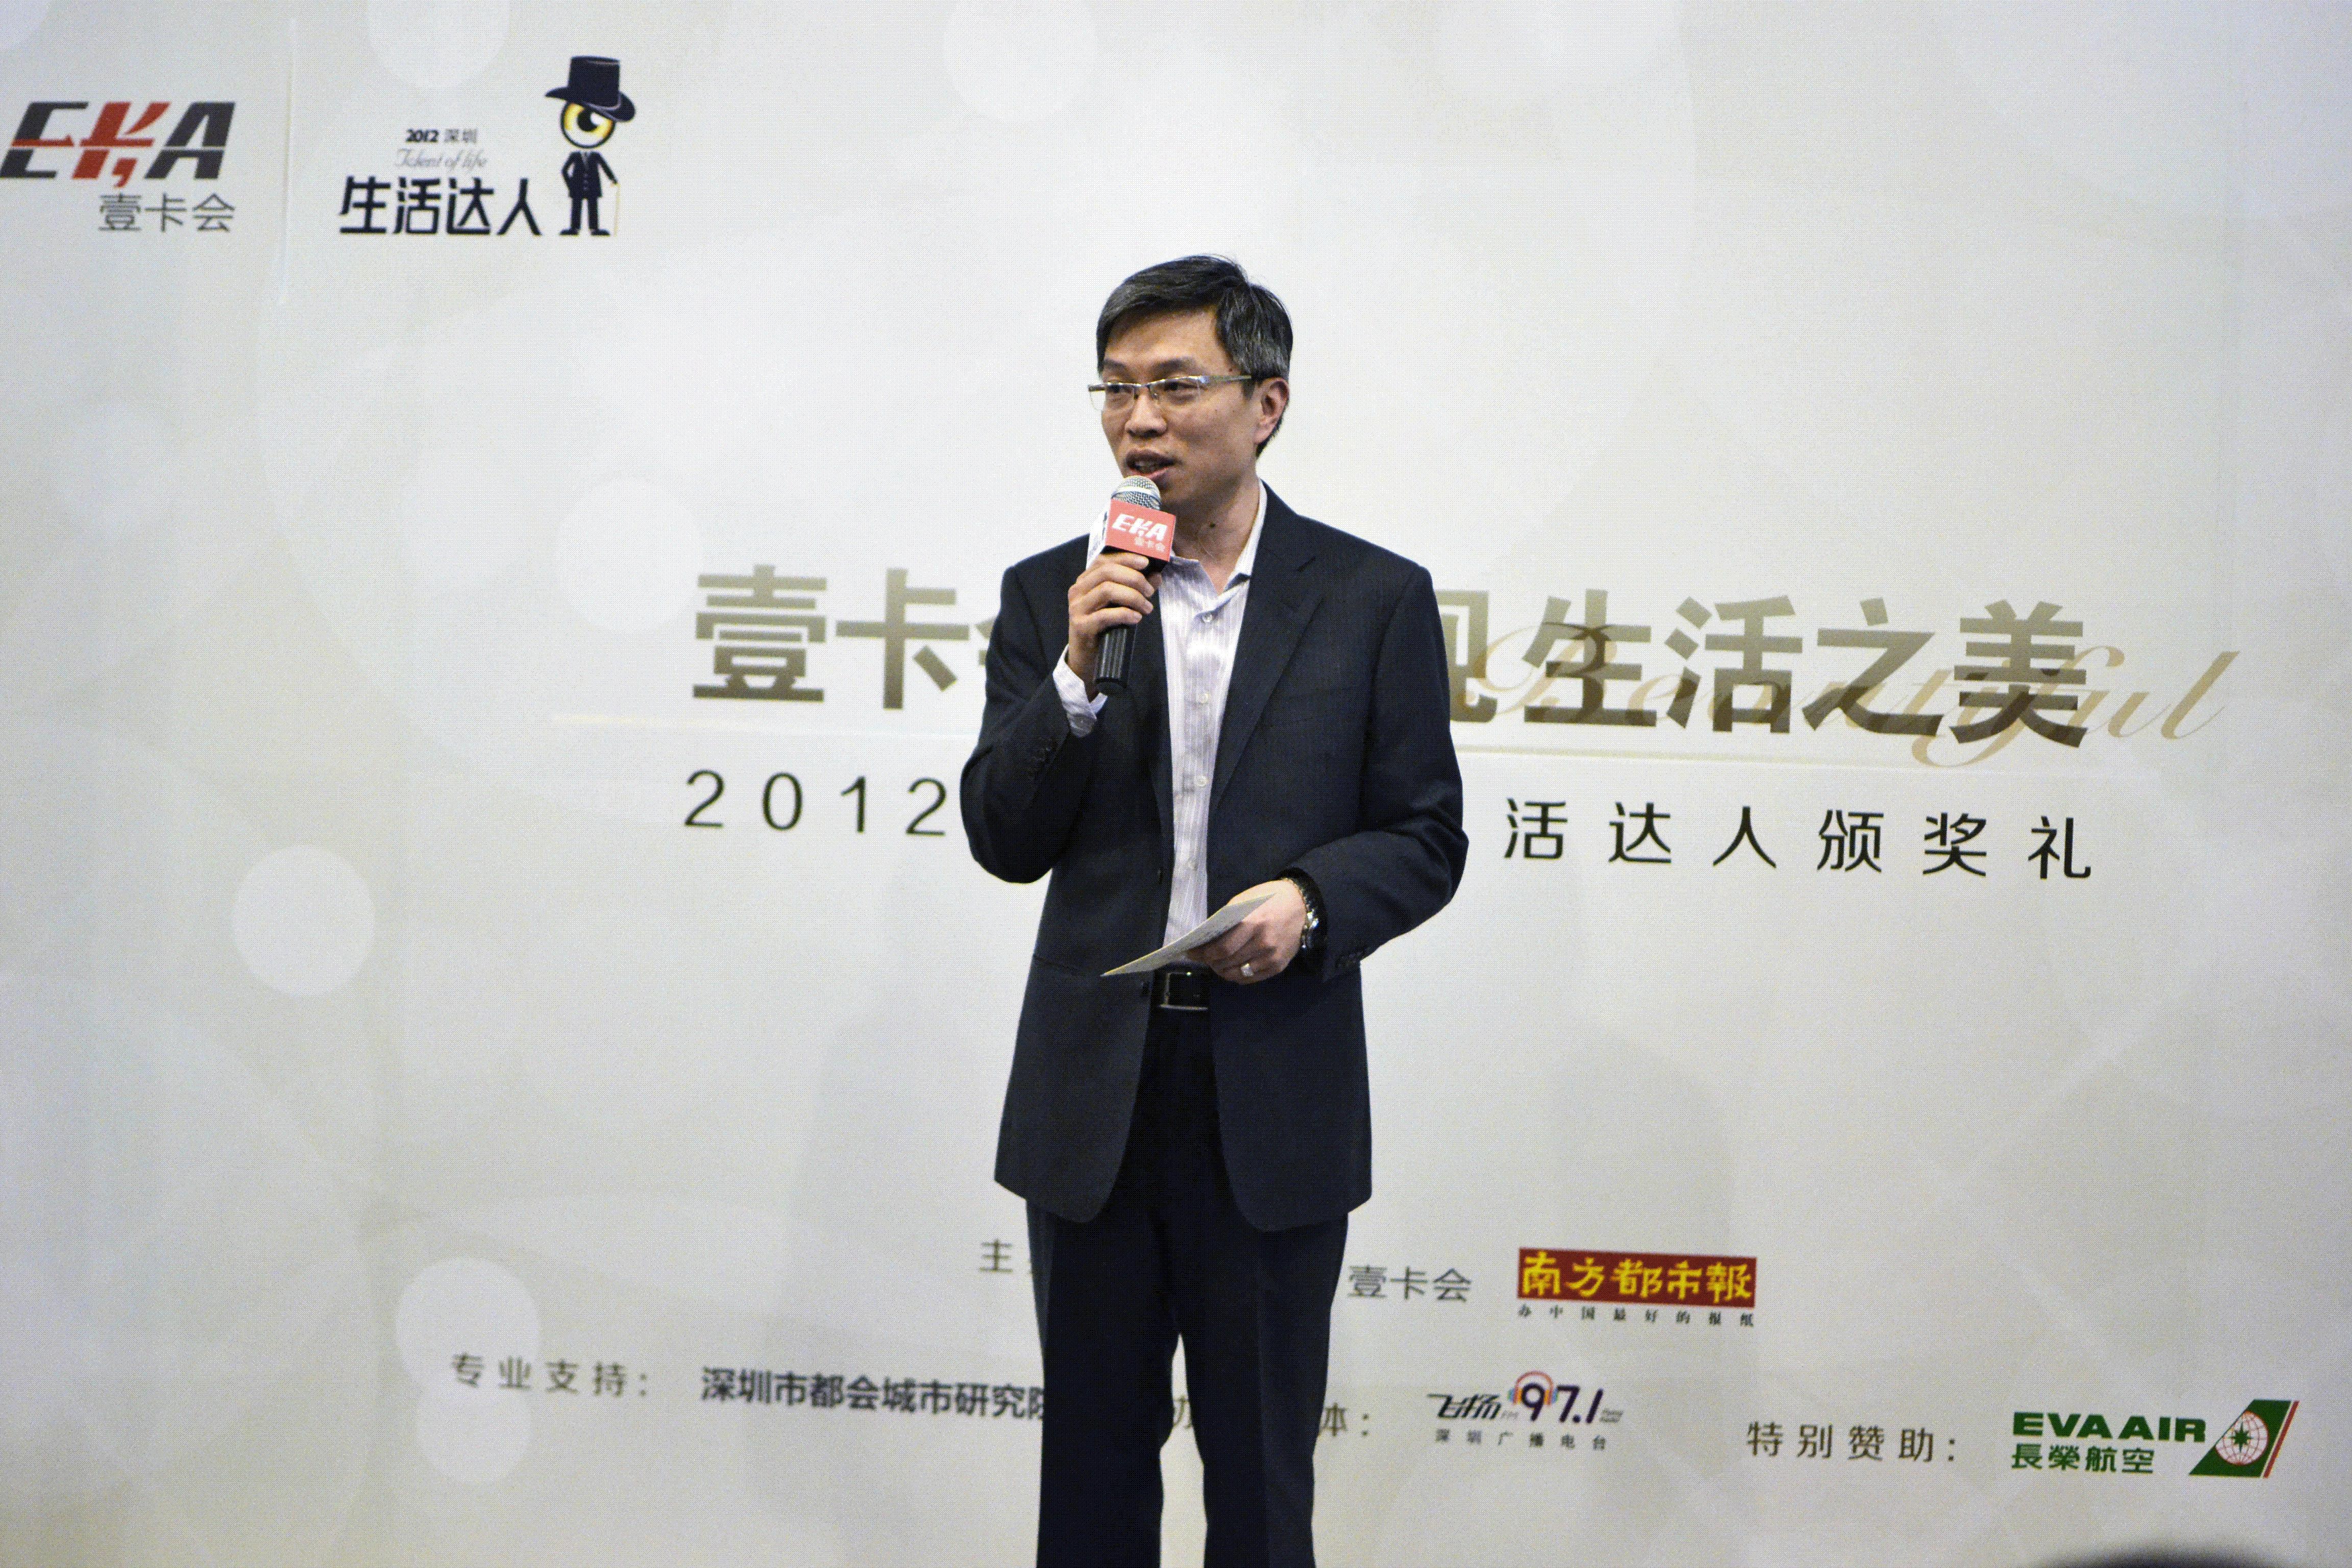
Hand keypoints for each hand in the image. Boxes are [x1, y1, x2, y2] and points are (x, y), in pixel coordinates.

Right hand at [1064, 551, 1155, 694]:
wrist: (1087, 657)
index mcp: (1086, 580)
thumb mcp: (1121, 604)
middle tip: (1150, 591)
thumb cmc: (1105, 627)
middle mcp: (1078, 590)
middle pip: (1107, 572)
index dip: (1126, 558)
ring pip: (1107, 590)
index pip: (1104, 560)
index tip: (1146, 563)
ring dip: (1132, 597)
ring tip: (1147, 607)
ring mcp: (1077, 607)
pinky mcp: (1080, 626)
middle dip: (1134, 579)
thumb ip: (1137, 588)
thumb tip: (1156, 576)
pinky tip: (1136, 618)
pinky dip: (1124, 614)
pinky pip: (1104, 615)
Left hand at [1188, 880, 1305, 984]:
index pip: (1222, 949)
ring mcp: (1272, 957)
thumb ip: (1226, 922)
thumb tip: (1205, 940)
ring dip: (1222, 971)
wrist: (1300, 904)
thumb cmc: (1268, 899)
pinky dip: (1237, 976)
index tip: (1192, 953)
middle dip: (1211, 962)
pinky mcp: (1278, 966)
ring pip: (1237, 974)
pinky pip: (1250, 979)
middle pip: (1228, 963)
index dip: (1204, 954)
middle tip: (1204, 958)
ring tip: (1217, 963)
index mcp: (1252, 923)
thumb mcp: (1243, 902)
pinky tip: (1233, 968)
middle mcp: (1263, 943)